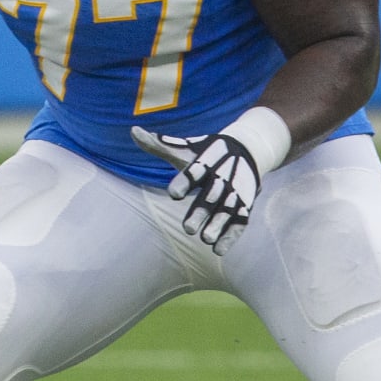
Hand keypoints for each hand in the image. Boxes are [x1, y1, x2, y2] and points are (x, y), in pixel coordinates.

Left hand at [131, 126, 261, 255]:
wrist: (247, 150)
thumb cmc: (207, 153)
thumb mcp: (185, 149)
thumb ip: (160, 145)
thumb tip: (133, 131)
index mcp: (206, 162)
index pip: (194, 171)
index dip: (184, 181)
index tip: (173, 193)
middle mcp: (221, 178)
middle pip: (210, 196)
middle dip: (201, 212)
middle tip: (188, 229)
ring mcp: (234, 193)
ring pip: (226, 211)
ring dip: (217, 225)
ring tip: (204, 239)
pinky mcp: (244, 205)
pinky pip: (239, 221)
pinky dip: (231, 235)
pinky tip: (219, 249)